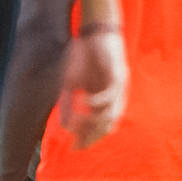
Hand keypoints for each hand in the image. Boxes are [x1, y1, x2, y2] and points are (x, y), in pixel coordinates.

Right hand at [58, 30, 128, 149]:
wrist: (96, 32)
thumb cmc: (84, 57)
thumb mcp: (71, 84)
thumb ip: (67, 104)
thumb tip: (63, 127)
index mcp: (104, 100)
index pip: (100, 126)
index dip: (89, 138)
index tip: (75, 148)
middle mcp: (113, 97)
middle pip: (107, 124)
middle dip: (92, 136)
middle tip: (78, 144)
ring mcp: (117, 87)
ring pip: (111, 113)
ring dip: (94, 121)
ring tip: (79, 123)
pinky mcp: (117, 75)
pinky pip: (109, 94)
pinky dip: (95, 101)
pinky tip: (82, 102)